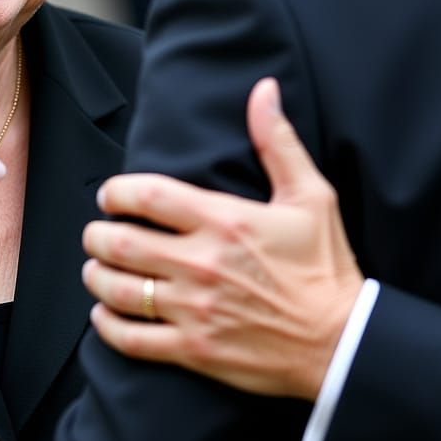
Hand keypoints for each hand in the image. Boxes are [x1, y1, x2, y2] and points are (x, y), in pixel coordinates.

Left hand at [82, 78, 362, 399]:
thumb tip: (264, 90)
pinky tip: (105, 314)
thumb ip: (278, 141)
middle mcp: (202, 263)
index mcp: (223, 220)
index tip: (110, 196)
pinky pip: (132, 339)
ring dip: (96, 276)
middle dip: (96, 235)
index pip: (145, 195)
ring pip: (118, 289)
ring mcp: (195, 308)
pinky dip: (108, 325)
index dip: (115, 191)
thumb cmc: (326, 268)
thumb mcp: (310, 196)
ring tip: (96, 268)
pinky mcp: (195, 349)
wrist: (344, 343)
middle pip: (120, 242)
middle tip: (96, 233)